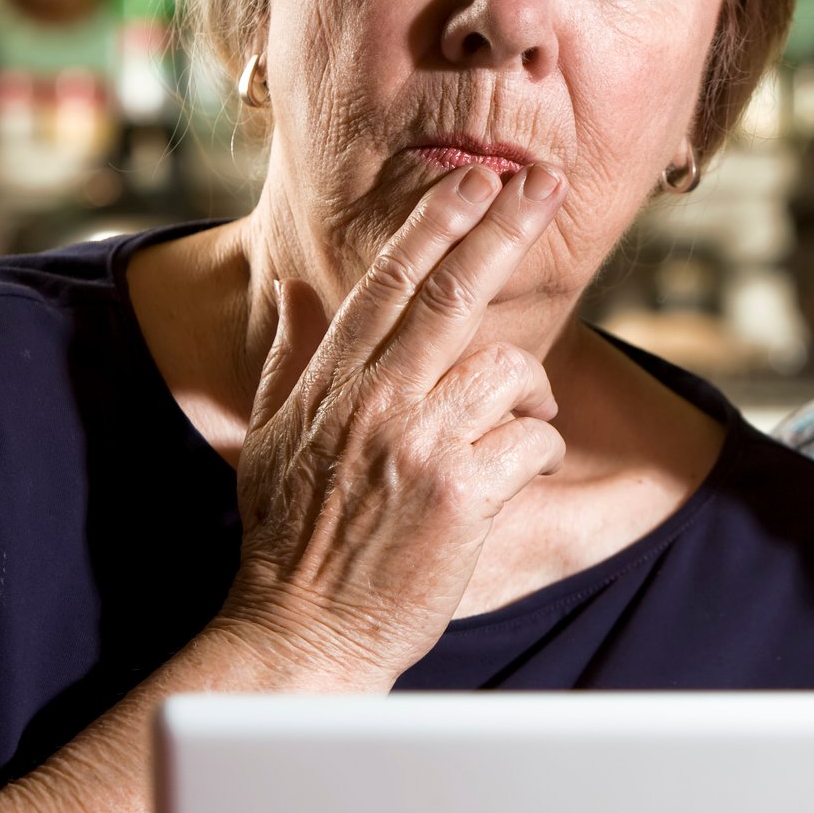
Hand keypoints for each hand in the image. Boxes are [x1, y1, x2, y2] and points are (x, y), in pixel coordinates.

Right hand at [218, 163, 567, 686]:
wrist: (302, 632)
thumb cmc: (291, 541)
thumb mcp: (268, 440)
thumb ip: (290, 360)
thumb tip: (298, 290)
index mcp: (331, 384)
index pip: (390, 282)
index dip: (437, 223)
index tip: (476, 181)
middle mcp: (375, 402)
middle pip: (453, 295)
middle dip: (504, 231)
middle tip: (546, 186)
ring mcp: (418, 445)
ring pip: (508, 369)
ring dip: (533, 392)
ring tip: (526, 423)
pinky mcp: (461, 494)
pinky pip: (532, 440)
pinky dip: (541, 451)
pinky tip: (526, 472)